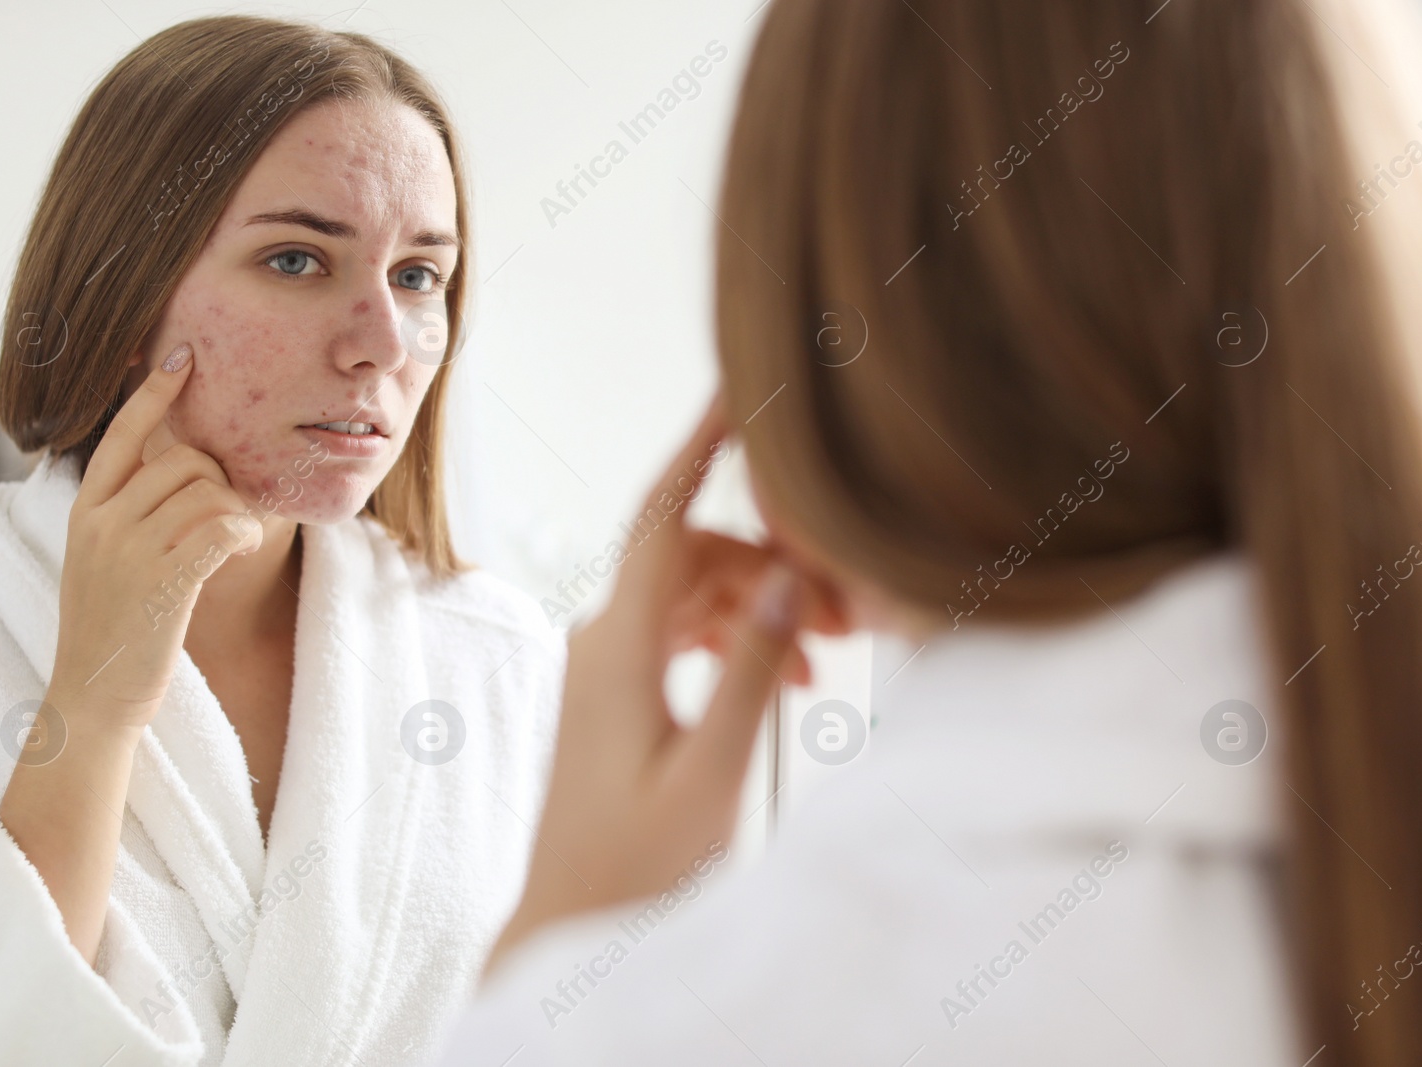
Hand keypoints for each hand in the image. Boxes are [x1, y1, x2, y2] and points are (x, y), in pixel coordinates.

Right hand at [46, 342, 261, 728]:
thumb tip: (181, 472)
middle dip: (219, 479)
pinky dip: (243, 533)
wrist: (93, 699)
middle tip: (228, 514)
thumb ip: (128, 515)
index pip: (121, 435)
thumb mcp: (103, 561)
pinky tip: (243, 548)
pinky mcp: (164, 582)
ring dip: (237, 512)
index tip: (181, 356)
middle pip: (182, 461)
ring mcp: (131, 551)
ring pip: (208, 492)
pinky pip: (221, 528)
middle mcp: (103, 522)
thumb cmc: (113, 631)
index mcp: (86, 511)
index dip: (154, 394)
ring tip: (236, 541)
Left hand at [488, 397, 839, 968]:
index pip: (664, 516)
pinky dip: (739, 640)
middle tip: (851, 614)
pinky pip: (685, 633)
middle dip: (776, 563)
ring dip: (765, 609)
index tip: (738, 389)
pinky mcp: (617, 687)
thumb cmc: (638, 864)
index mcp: (620, 646)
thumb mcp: (713, 771)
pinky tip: (789, 680)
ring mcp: (607, 661)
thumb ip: (753, 671)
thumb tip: (788, 577)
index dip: (701, 447)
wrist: (571, 922)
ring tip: (832, 659)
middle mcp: (605, 637)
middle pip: (699, 556)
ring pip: (698, 595)